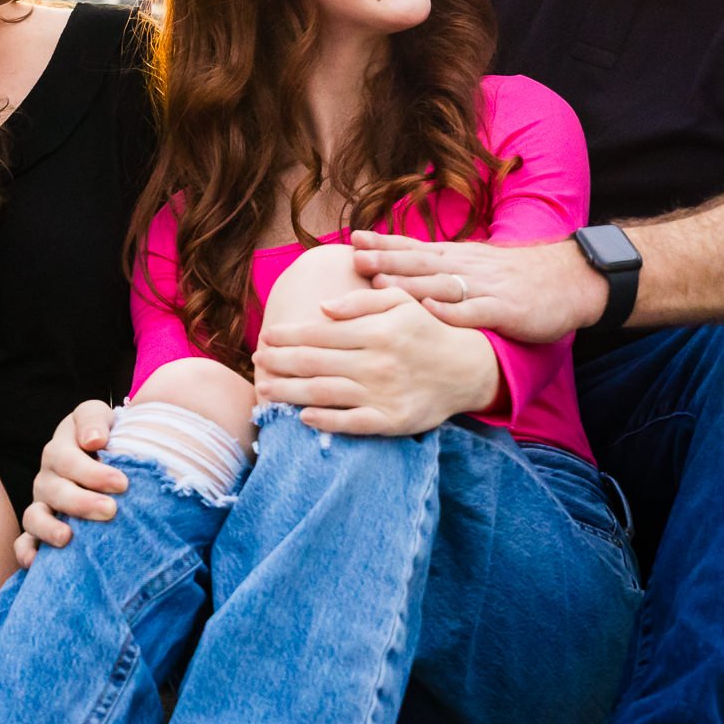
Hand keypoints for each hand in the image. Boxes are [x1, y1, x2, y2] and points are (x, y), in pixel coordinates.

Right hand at [15, 400, 125, 568]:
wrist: (100, 450)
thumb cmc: (104, 434)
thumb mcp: (98, 416)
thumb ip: (94, 421)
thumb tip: (94, 440)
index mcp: (60, 448)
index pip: (69, 460)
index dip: (93, 473)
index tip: (122, 483)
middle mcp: (48, 476)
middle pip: (55, 491)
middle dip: (81, 502)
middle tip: (110, 510)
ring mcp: (41, 503)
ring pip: (34, 517)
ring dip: (48, 528)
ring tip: (68, 538)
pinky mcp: (38, 528)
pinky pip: (24, 542)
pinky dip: (26, 552)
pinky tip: (36, 563)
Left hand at [252, 286, 498, 433]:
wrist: (466, 368)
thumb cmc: (426, 330)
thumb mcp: (400, 301)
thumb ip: (360, 300)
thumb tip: (322, 307)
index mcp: (375, 330)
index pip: (319, 332)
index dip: (288, 335)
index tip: (266, 336)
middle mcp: (376, 362)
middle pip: (314, 363)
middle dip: (279, 362)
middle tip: (256, 361)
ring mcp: (382, 393)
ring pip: (324, 393)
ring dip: (288, 392)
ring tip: (265, 389)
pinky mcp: (391, 421)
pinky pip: (350, 423)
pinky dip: (324, 421)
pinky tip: (301, 417)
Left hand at [349, 231, 605, 344]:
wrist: (568, 280)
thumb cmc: (516, 277)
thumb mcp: (476, 265)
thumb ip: (443, 267)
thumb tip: (403, 270)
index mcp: (457, 257)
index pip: (415, 247)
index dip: (385, 243)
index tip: (353, 239)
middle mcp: (466, 267)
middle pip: (421, 262)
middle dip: (387, 260)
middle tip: (355, 258)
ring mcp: (485, 287)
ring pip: (442, 284)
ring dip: (411, 285)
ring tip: (381, 284)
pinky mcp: (505, 309)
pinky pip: (475, 310)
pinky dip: (452, 311)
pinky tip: (432, 312)